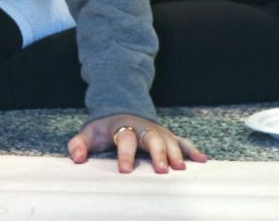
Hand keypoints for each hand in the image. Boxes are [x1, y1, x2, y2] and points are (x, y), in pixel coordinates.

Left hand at [66, 113, 207, 173]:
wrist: (120, 109)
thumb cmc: (104, 129)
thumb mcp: (89, 133)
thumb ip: (79, 144)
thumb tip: (76, 158)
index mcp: (123, 127)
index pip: (125, 138)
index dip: (124, 154)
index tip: (124, 170)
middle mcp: (143, 128)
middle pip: (152, 138)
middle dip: (158, 153)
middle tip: (162, 170)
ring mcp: (157, 131)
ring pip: (169, 139)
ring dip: (176, 153)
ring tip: (181, 168)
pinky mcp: (167, 135)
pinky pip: (182, 141)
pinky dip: (192, 150)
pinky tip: (202, 160)